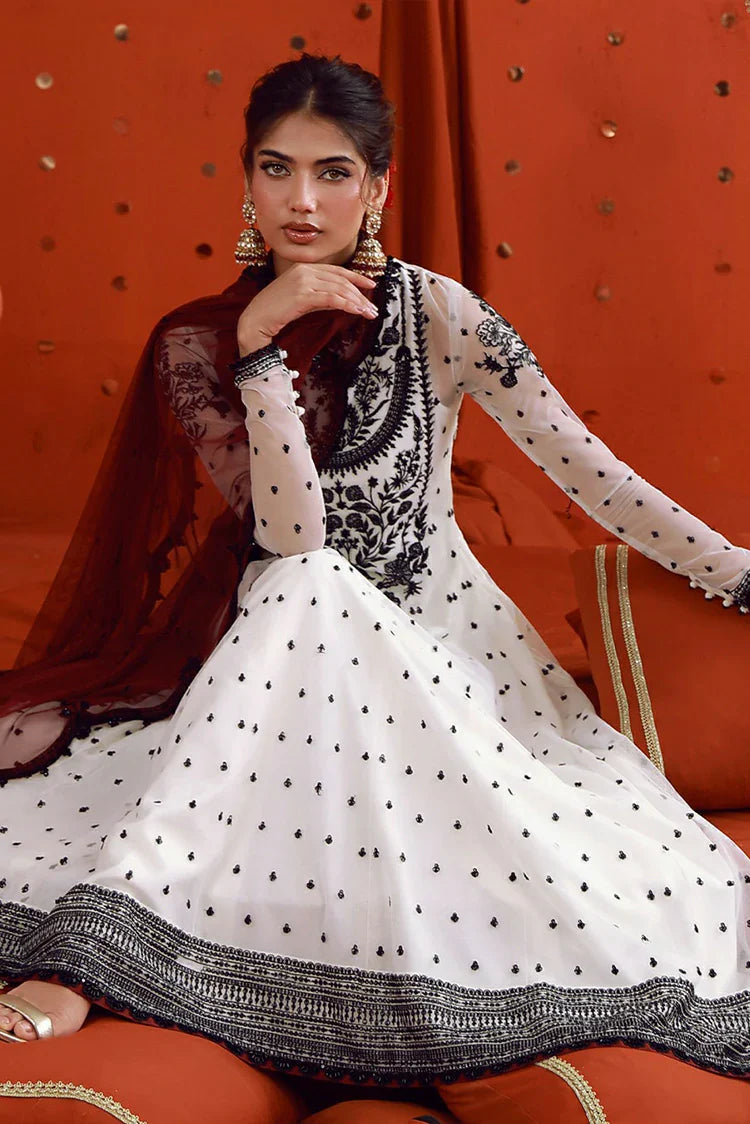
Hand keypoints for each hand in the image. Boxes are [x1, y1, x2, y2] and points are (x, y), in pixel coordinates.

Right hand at [237, 262, 378, 354]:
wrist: (255, 320)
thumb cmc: (276, 312)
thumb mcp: (301, 299)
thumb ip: (319, 295)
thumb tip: (341, 300)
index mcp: (304, 267)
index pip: (337, 271)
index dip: (356, 277)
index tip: (371, 285)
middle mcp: (305, 270)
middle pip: (341, 280)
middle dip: (360, 294)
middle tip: (374, 308)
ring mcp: (303, 281)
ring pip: (339, 289)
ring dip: (358, 302)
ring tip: (369, 314)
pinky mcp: (302, 295)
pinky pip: (332, 299)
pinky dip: (347, 305)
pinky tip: (357, 312)